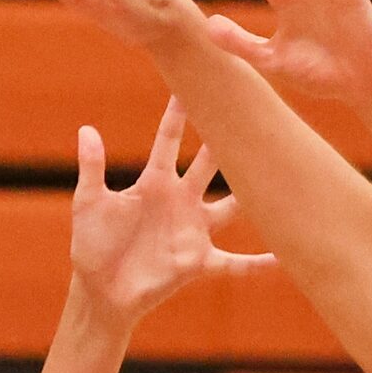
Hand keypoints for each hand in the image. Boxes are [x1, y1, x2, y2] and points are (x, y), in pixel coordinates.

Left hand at [70, 100, 272, 327]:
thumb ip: (92, 168)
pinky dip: (257, 264)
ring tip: (284, 175)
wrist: (100, 292)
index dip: (180, 112)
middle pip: (211, 163)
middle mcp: (181, 201)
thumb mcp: (89, 205)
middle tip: (252, 110)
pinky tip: (284, 259)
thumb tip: (86, 129)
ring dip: (254, 193)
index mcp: (154, 183)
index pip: (170, 140)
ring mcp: (193, 230)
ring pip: (232, 206)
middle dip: (229, 139)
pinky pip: (234, 264)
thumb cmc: (92, 246)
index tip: (195, 80)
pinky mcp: (197, 262)